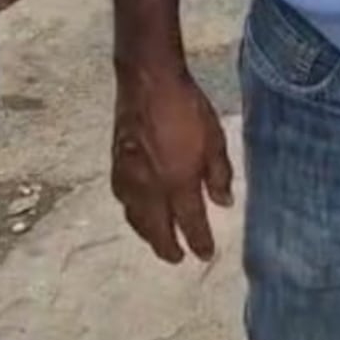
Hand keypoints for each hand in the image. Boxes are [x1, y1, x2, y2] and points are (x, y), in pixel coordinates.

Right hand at [112, 66, 233, 263]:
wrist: (148, 81)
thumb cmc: (187, 107)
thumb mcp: (215, 139)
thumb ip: (219, 175)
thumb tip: (223, 203)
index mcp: (179, 183)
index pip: (191, 224)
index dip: (199, 242)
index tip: (206, 254)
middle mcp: (152, 188)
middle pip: (158, 230)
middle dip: (169, 248)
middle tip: (178, 258)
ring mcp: (130, 178)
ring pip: (136, 218)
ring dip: (148, 234)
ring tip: (157, 239)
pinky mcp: (116, 164)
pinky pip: (123, 200)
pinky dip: (132, 212)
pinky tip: (136, 210)